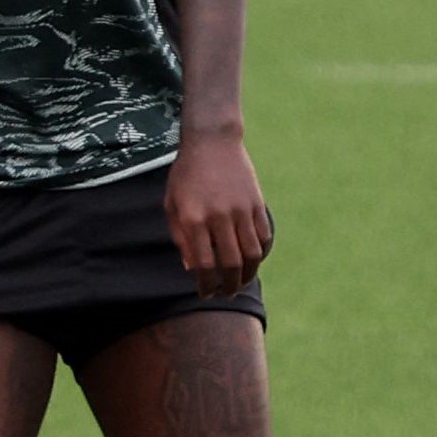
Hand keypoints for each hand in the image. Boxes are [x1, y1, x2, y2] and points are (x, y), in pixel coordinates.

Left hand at [165, 133, 272, 298]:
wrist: (212, 142)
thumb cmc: (185, 174)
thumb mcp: (172, 203)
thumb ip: (180, 237)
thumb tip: (192, 268)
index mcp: (194, 218)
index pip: (204, 264)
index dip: (206, 284)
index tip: (205, 293)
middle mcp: (219, 217)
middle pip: (230, 264)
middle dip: (228, 286)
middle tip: (224, 294)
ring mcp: (241, 210)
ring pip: (252, 254)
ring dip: (247, 275)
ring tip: (239, 284)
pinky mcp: (257, 204)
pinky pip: (264, 237)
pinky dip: (261, 254)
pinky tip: (252, 261)